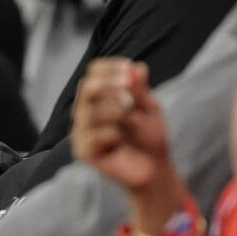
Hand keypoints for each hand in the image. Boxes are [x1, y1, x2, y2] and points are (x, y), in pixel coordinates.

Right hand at [71, 58, 171, 192]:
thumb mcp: (149, 108)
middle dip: (109, 85)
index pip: (93, 74)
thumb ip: (140, 90)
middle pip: (86, 89)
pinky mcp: (83, 151)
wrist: (154, 168)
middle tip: (130, 93)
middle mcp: (86, 112)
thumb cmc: (148, 137)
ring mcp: (82, 132)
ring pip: (89, 112)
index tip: (128, 68)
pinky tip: (120, 140)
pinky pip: (93, 136)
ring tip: (132, 115)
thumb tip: (137, 67)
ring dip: (114, 110)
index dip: (109, 68)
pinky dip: (111, 134)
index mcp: (100, 97)